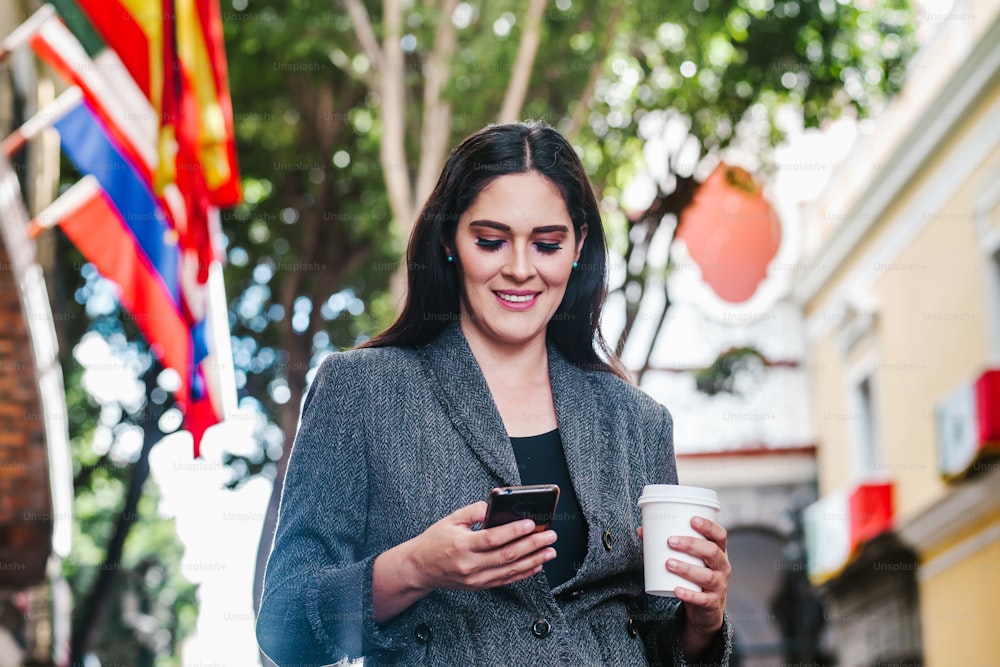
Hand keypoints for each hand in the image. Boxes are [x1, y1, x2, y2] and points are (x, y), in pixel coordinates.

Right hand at [407, 501, 556, 592]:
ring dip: (534, 561)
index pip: (492, 539)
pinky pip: (506, 581)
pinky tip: (536, 565)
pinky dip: (523, 573)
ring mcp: (475, 579)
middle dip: (532, 545)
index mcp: (461, 545)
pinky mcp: (479, 586)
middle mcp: (470, 565)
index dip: (514, 531)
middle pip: (507, 555)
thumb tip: (497, 507)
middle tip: (550, 536)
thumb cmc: (434, 541)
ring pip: (510, 571)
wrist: (420, 568)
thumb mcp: (451, 520)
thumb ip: (474, 511)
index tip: (531, 523)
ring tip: (549, 551)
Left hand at [637, 517, 729, 656]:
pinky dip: (689, 594)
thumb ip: (668, 544)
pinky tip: (676, 590)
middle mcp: (722, 567)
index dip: (709, 526)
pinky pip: (702, 599)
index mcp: (718, 551)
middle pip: (712, 552)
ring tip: (668, 563)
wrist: (706, 608)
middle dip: (692, 545)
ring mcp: (719, 585)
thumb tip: (642, 531)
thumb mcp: (688, 558)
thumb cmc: (695, 574)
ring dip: (687, 568)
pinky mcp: (712, 603)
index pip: (720, 535)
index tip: (692, 520)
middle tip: (671, 541)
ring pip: (707, 576)